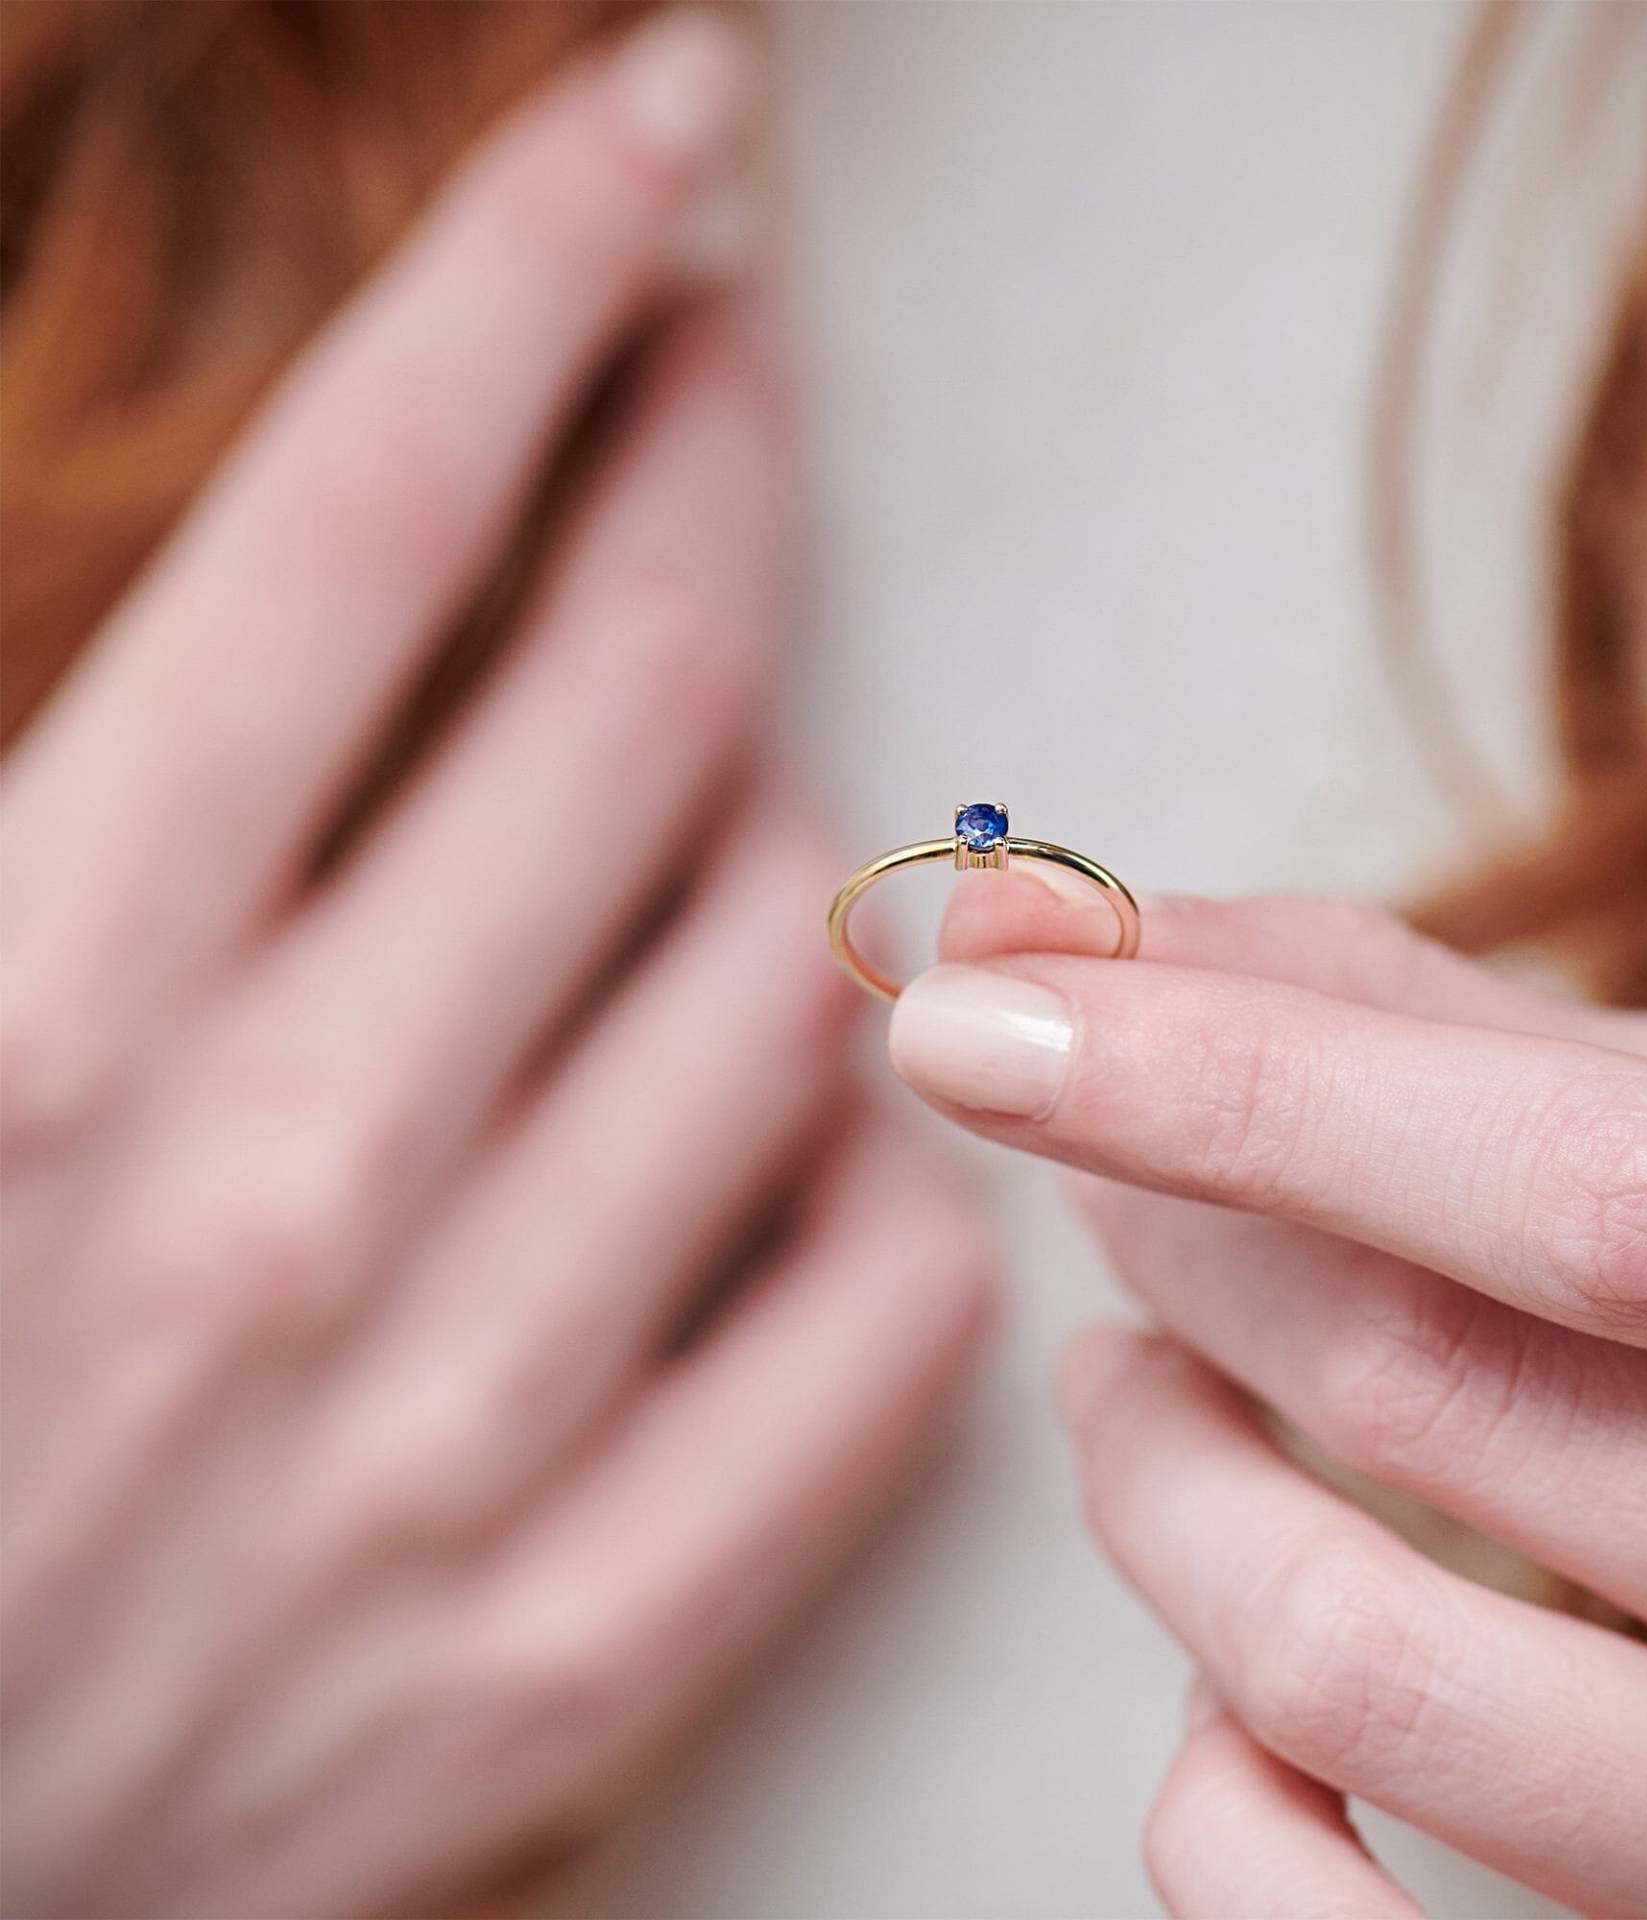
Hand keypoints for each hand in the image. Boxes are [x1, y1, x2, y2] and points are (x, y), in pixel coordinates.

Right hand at [0, 18, 989, 1915]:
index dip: (533, 277)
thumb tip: (295, 542)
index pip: (365, 526)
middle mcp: (271, 1206)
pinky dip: (887, 1166)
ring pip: (794, 984)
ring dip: (796, 827)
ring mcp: (458, 1444)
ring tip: (735, 768)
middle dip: (708, 474)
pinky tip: (822, 1106)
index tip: (662, 135)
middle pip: (639, 711)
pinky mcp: (574, 1637)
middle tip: (732, 378)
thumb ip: (31, 773)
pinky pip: (876, 1312)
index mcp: (17, 1009)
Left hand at [891, 875, 1646, 1917]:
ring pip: (1360, 1672)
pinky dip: (1204, 1765)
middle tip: (1094, 1170)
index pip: (1593, 1200)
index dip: (1240, 1086)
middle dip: (1181, 1235)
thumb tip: (1038, 931)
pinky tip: (1216, 1631)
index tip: (981, 1002)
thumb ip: (1380, 1014)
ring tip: (1122, 1376)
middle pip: (1436, 1395)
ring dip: (1155, 1478)